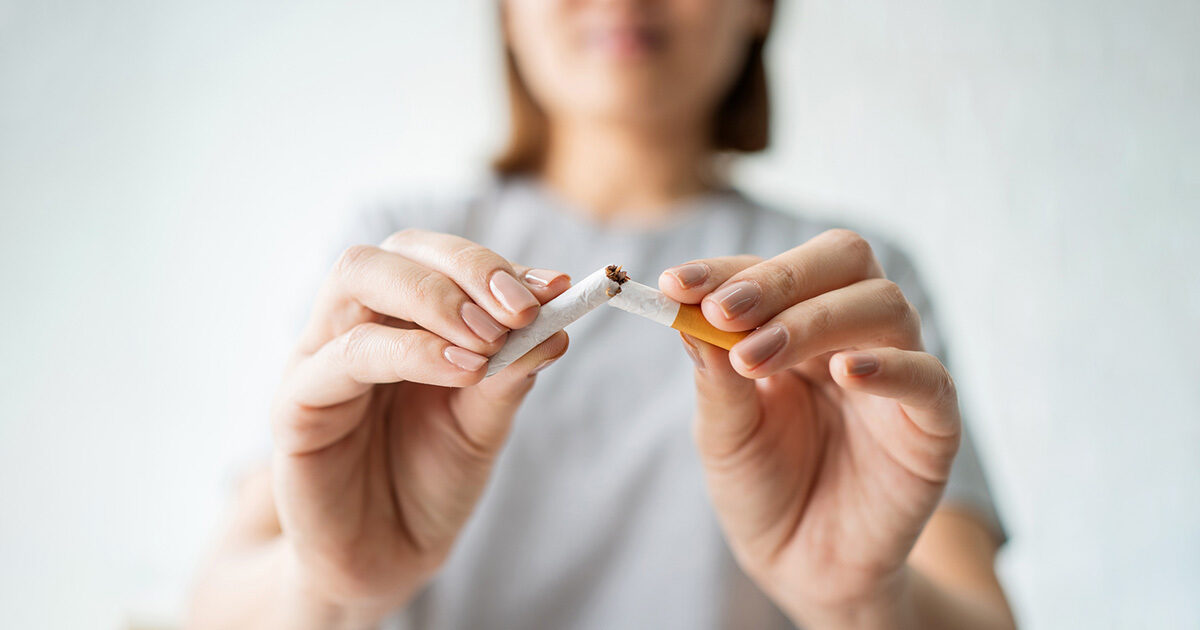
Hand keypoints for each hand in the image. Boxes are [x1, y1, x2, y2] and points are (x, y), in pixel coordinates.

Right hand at [271, 230, 570, 617]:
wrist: (387, 559)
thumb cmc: (430, 482)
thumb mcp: (485, 420)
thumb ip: (512, 367)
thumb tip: (558, 317)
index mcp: (399, 319)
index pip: (437, 257)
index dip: (493, 263)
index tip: (551, 286)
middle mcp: (353, 324)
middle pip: (394, 251)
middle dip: (466, 268)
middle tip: (521, 308)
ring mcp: (319, 358)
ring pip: (358, 278)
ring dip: (436, 297)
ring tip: (491, 339)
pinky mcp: (297, 404)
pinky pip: (345, 355)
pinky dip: (411, 351)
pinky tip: (464, 370)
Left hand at [660, 229, 961, 628]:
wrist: (804, 568)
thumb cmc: (763, 489)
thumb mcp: (724, 432)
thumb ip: (715, 372)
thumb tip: (685, 308)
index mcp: (799, 324)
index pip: (774, 268)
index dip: (728, 270)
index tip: (678, 284)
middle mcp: (853, 333)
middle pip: (844, 259)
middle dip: (779, 278)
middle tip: (723, 312)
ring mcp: (898, 372)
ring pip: (884, 305)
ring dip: (814, 321)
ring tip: (755, 358)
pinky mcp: (932, 424)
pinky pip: (928, 378)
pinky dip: (890, 367)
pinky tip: (846, 372)